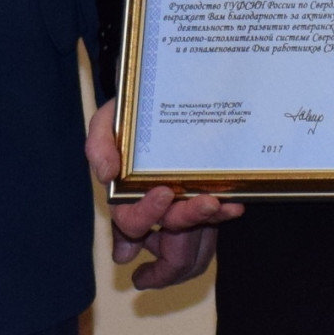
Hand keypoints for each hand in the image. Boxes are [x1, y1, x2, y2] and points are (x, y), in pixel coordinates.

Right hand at [87, 96, 233, 289]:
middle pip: (168, 232)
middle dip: (188, 220)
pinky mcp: (199, 197)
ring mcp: (178, 206)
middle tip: (207, 203)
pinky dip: (223, 214)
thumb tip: (107, 175)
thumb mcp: (105, 123)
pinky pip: (212, 218)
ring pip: (193, 233)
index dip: (147, 214)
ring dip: (209, 220)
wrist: (153, 101)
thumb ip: (99, 146)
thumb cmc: (127, 117)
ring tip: (222, 205)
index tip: (163, 192)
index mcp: (126, 200)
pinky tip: (234, 204)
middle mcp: (153, 209)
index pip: (132, 222)